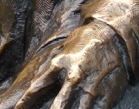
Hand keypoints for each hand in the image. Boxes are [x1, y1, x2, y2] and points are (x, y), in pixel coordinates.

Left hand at [15, 21, 129, 108]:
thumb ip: (51, 70)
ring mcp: (91, 88)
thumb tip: (36, 86)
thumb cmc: (84, 43)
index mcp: (61, 64)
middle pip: (59, 105)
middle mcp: (74, 77)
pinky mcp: (107, 95)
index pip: (39, 86)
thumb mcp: (63, 52)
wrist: (112, 36)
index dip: (26, 101)